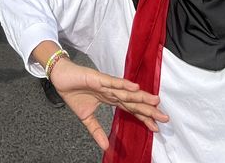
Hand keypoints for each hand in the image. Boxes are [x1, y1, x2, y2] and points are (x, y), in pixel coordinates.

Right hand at [47, 57, 166, 150]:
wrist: (60, 77)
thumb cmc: (73, 92)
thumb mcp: (86, 118)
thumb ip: (97, 131)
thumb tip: (105, 147)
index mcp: (111, 99)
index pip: (130, 110)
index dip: (143, 118)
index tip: (156, 128)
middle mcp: (112, 91)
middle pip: (133, 102)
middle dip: (148, 110)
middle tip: (164, 118)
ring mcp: (106, 84)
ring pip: (126, 92)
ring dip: (140, 97)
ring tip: (155, 101)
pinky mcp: (97, 78)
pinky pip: (112, 82)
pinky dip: (123, 84)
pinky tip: (135, 87)